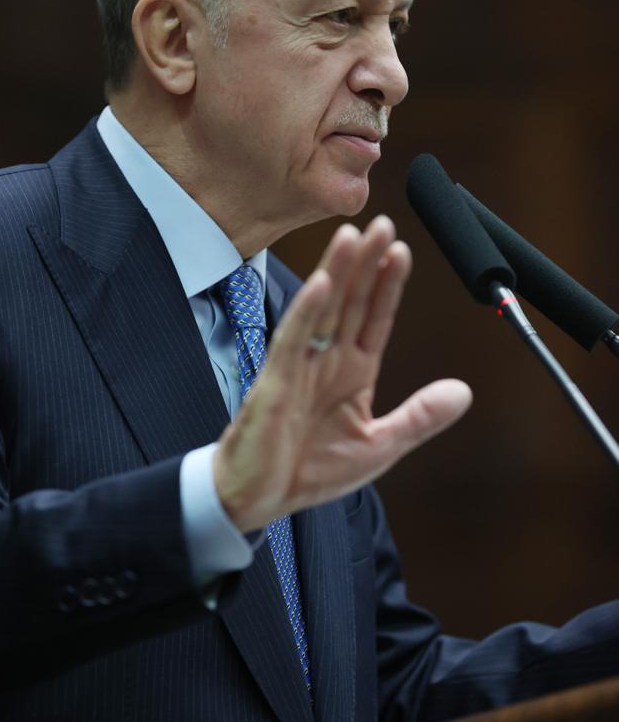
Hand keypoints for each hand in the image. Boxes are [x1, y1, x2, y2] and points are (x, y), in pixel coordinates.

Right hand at [213, 215, 471, 532]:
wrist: (258, 498)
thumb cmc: (308, 471)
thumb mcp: (379, 446)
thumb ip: (419, 417)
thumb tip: (463, 392)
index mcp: (352, 372)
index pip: (375, 318)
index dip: (389, 285)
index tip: (403, 251)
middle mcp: (327, 360)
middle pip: (350, 301)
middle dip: (366, 263)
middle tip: (383, 224)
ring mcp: (300, 366)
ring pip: (322, 309)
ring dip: (337, 272)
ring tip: (353, 236)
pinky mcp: (276, 380)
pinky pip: (292, 339)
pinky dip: (306, 311)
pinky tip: (321, 283)